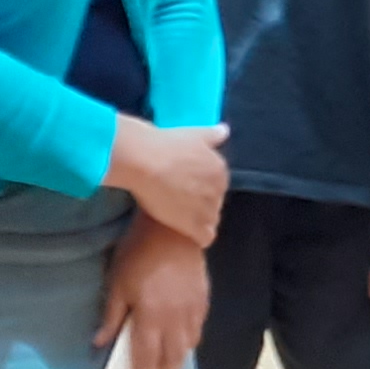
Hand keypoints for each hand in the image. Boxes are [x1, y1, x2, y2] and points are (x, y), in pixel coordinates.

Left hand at [94, 218, 212, 368]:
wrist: (173, 227)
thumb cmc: (138, 253)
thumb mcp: (117, 283)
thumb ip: (111, 316)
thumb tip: (99, 343)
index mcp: (151, 318)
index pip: (147, 359)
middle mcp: (175, 320)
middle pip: (173, 359)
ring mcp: (193, 310)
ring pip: (189, 346)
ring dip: (177, 357)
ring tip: (167, 361)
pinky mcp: (204, 299)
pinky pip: (198, 328)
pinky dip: (189, 339)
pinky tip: (181, 337)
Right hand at [107, 117, 231, 242]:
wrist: (145, 161)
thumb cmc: (166, 143)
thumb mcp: (194, 133)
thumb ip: (212, 135)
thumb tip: (224, 131)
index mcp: (220, 169)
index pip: (217, 184)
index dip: (201, 187)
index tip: (185, 186)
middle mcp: (219, 189)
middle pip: (214, 203)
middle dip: (201, 204)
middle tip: (178, 200)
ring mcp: (209, 209)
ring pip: (211, 220)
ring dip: (199, 221)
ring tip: (179, 217)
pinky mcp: (195, 225)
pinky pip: (206, 237)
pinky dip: (197, 237)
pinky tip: (184, 232)